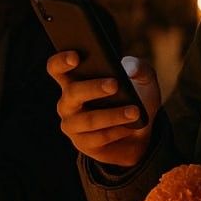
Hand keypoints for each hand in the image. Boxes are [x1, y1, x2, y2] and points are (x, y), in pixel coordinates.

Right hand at [47, 52, 160, 166]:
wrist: (140, 133)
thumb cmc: (134, 99)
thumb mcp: (143, 80)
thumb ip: (140, 67)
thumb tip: (129, 69)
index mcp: (74, 80)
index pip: (57, 68)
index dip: (61, 61)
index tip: (76, 57)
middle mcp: (68, 102)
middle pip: (72, 92)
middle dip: (93, 88)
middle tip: (114, 84)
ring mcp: (72, 125)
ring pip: (88, 119)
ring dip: (112, 115)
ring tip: (134, 111)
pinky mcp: (83, 144)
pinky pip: (98, 138)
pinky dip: (116, 131)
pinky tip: (130, 127)